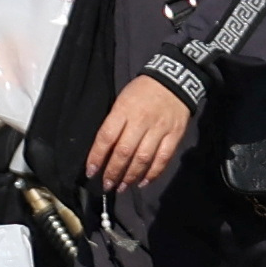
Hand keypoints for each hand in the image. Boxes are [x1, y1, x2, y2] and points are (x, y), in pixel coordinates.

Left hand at [86, 78, 194, 195]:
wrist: (174, 79)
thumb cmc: (141, 91)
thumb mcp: (121, 100)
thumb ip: (114, 123)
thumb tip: (103, 150)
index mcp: (123, 111)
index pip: (106, 137)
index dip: (97, 157)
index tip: (91, 172)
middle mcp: (140, 121)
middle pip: (124, 151)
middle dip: (113, 172)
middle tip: (107, 185)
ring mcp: (159, 129)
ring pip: (143, 158)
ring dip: (131, 176)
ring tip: (122, 187)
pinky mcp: (174, 135)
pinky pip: (163, 158)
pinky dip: (153, 173)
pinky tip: (143, 182)